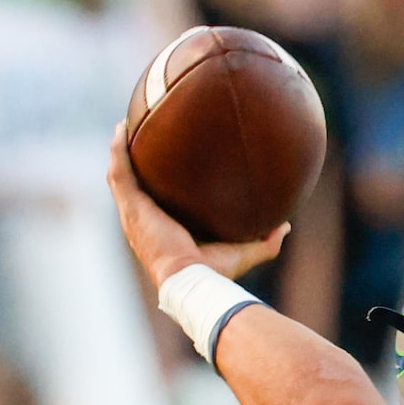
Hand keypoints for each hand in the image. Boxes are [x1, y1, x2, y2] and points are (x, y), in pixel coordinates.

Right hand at [106, 131, 288, 288]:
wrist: (192, 279)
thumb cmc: (213, 274)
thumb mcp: (243, 253)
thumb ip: (264, 241)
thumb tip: (285, 226)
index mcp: (162, 232)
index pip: (155, 206)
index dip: (154, 188)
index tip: (163, 169)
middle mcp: (143, 224)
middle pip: (132, 188)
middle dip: (132, 164)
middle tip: (138, 139)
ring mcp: (134, 215)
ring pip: (120, 177)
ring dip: (119, 152)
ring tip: (124, 126)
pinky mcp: (132, 207)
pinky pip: (119, 172)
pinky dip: (118, 150)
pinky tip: (120, 129)